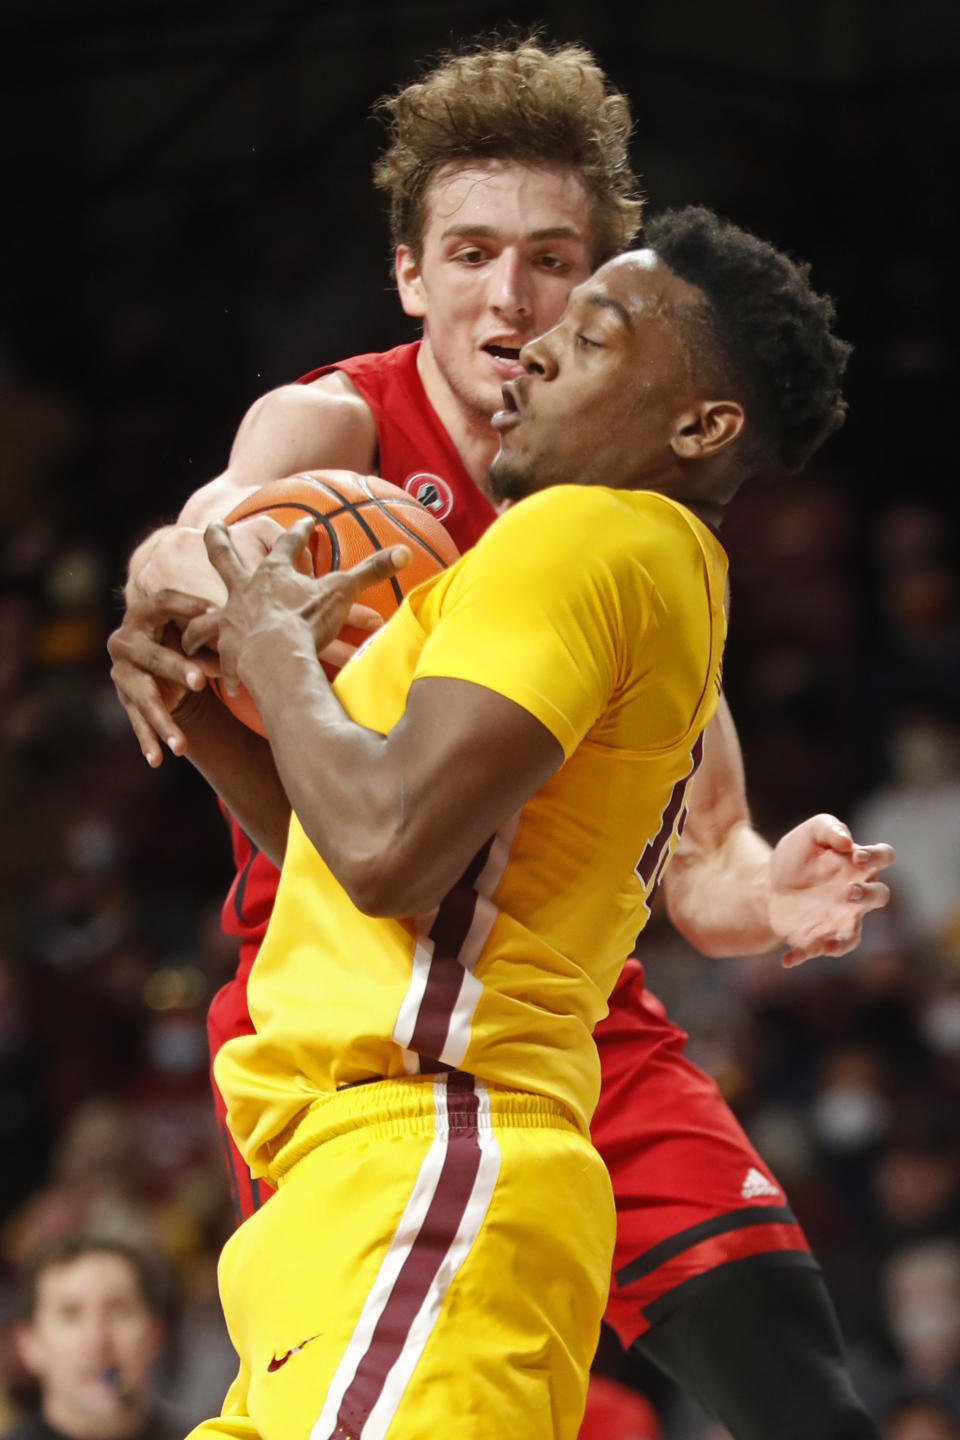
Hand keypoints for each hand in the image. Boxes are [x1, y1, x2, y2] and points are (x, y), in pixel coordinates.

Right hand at [108, 590, 219, 765]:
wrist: (157, 662)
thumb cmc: (183, 637)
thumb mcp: (194, 629)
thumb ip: (210, 630)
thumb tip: (239, 638)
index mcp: (142, 615)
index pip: (161, 603)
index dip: (185, 604)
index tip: (211, 610)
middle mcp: (124, 642)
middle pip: (151, 655)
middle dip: (175, 668)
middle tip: (199, 682)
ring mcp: (122, 674)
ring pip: (144, 697)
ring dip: (163, 721)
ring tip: (181, 745)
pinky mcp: (125, 700)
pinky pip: (137, 723)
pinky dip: (148, 742)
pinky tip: (157, 760)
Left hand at [181, 517, 409, 694]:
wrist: (276, 655)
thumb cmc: (307, 621)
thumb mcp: (343, 591)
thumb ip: (372, 571)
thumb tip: (404, 552)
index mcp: (274, 573)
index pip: (288, 543)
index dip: (298, 532)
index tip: (305, 522)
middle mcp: (245, 589)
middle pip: (225, 555)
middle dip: (219, 539)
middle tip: (213, 526)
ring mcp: (231, 618)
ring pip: (204, 608)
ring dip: (193, 610)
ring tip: (180, 613)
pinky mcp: (226, 649)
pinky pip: (214, 655)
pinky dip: (212, 663)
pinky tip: (208, 670)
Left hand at [768, 814, 893, 966]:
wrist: (770, 881)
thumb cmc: (800, 855)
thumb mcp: (811, 833)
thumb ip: (830, 828)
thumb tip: (848, 841)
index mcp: (858, 865)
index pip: (884, 856)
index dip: (877, 857)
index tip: (857, 857)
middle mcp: (855, 896)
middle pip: (878, 896)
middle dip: (867, 896)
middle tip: (848, 892)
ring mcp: (839, 919)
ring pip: (852, 937)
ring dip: (842, 943)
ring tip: (826, 948)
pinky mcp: (816, 936)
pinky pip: (814, 950)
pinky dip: (802, 956)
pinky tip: (787, 959)